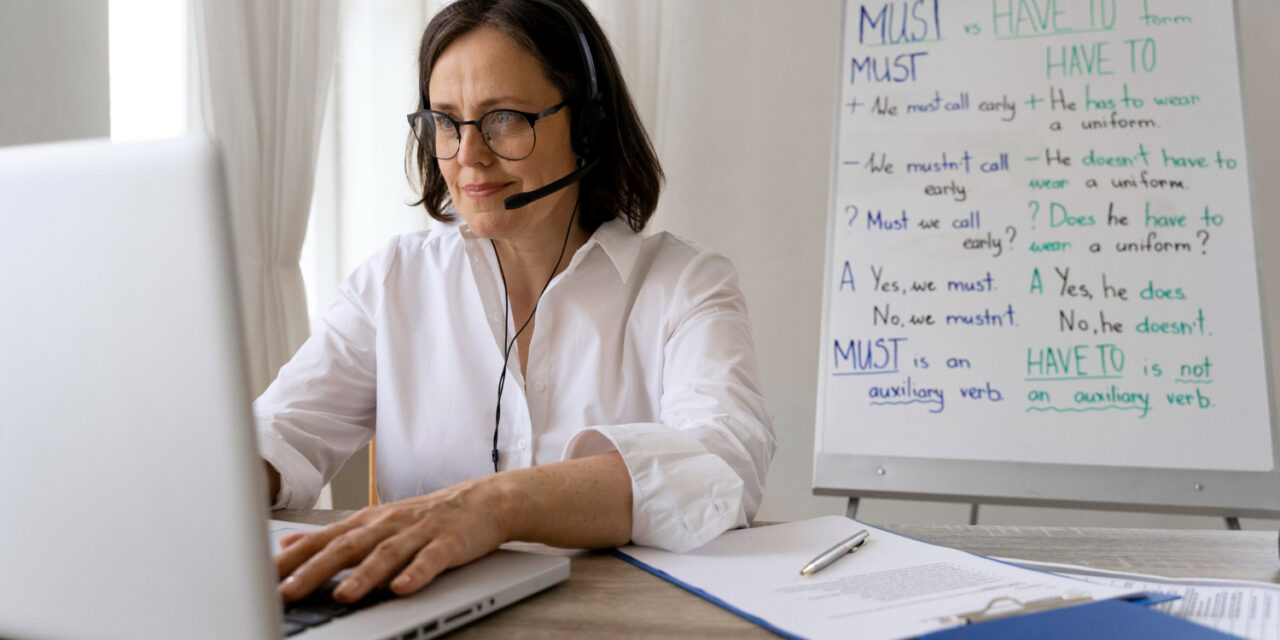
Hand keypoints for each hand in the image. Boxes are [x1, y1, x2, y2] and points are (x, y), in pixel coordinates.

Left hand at [275, 475, 511, 602]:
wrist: (484, 501)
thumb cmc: (428, 517)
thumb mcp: (375, 521)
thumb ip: (333, 535)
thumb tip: (288, 542)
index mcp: (368, 522)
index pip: (322, 539)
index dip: (292, 558)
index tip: (261, 576)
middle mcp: (388, 524)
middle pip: (347, 546)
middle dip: (315, 569)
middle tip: (287, 592)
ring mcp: (419, 532)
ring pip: (387, 553)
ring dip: (363, 576)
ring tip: (342, 596)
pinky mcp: (449, 543)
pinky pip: (431, 560)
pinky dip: (417, 574)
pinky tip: (403, 589)